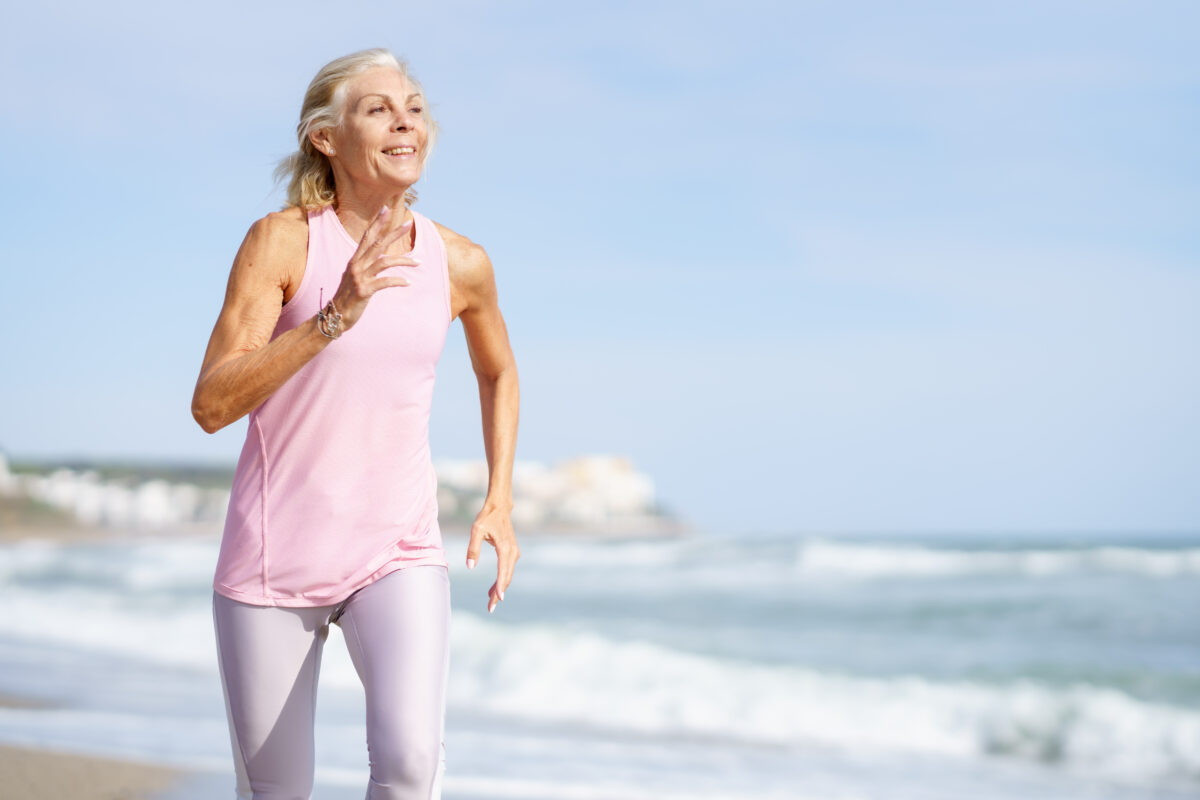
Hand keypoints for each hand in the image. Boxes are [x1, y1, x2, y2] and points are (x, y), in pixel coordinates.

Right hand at [330, 194, 418, 331]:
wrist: (335, 316)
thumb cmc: (348, 296)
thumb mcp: (355, 277)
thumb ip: (366, 265)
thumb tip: (380, 256)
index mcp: (355, 260)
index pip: (367, 237)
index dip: (377, 223)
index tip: (386, 209)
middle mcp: (356, 265)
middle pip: (378, 244)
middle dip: (394, 233)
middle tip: (408, 224)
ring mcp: (359, 277)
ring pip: (384, 262)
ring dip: (403, 260)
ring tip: (418, 262)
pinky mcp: (364, 290)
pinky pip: (385, 282)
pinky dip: (398, 281)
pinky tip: (408, 282)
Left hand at [465, 503, 518, 613]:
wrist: (500, 507)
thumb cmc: (487, 517)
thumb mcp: (476, 530)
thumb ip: (473, 549)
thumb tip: (470, 567)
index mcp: (505, 548)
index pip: (503, 572)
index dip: (500, 587)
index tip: (498, 600)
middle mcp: (512, 552)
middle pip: (506, 578)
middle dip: (498, 593)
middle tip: (490, 608)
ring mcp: (514, 553)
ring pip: (507, 575)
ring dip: (499, 588)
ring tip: (489, 601)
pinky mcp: (512, 552)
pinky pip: (507, 570)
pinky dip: (500, 580)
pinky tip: (491, 589)